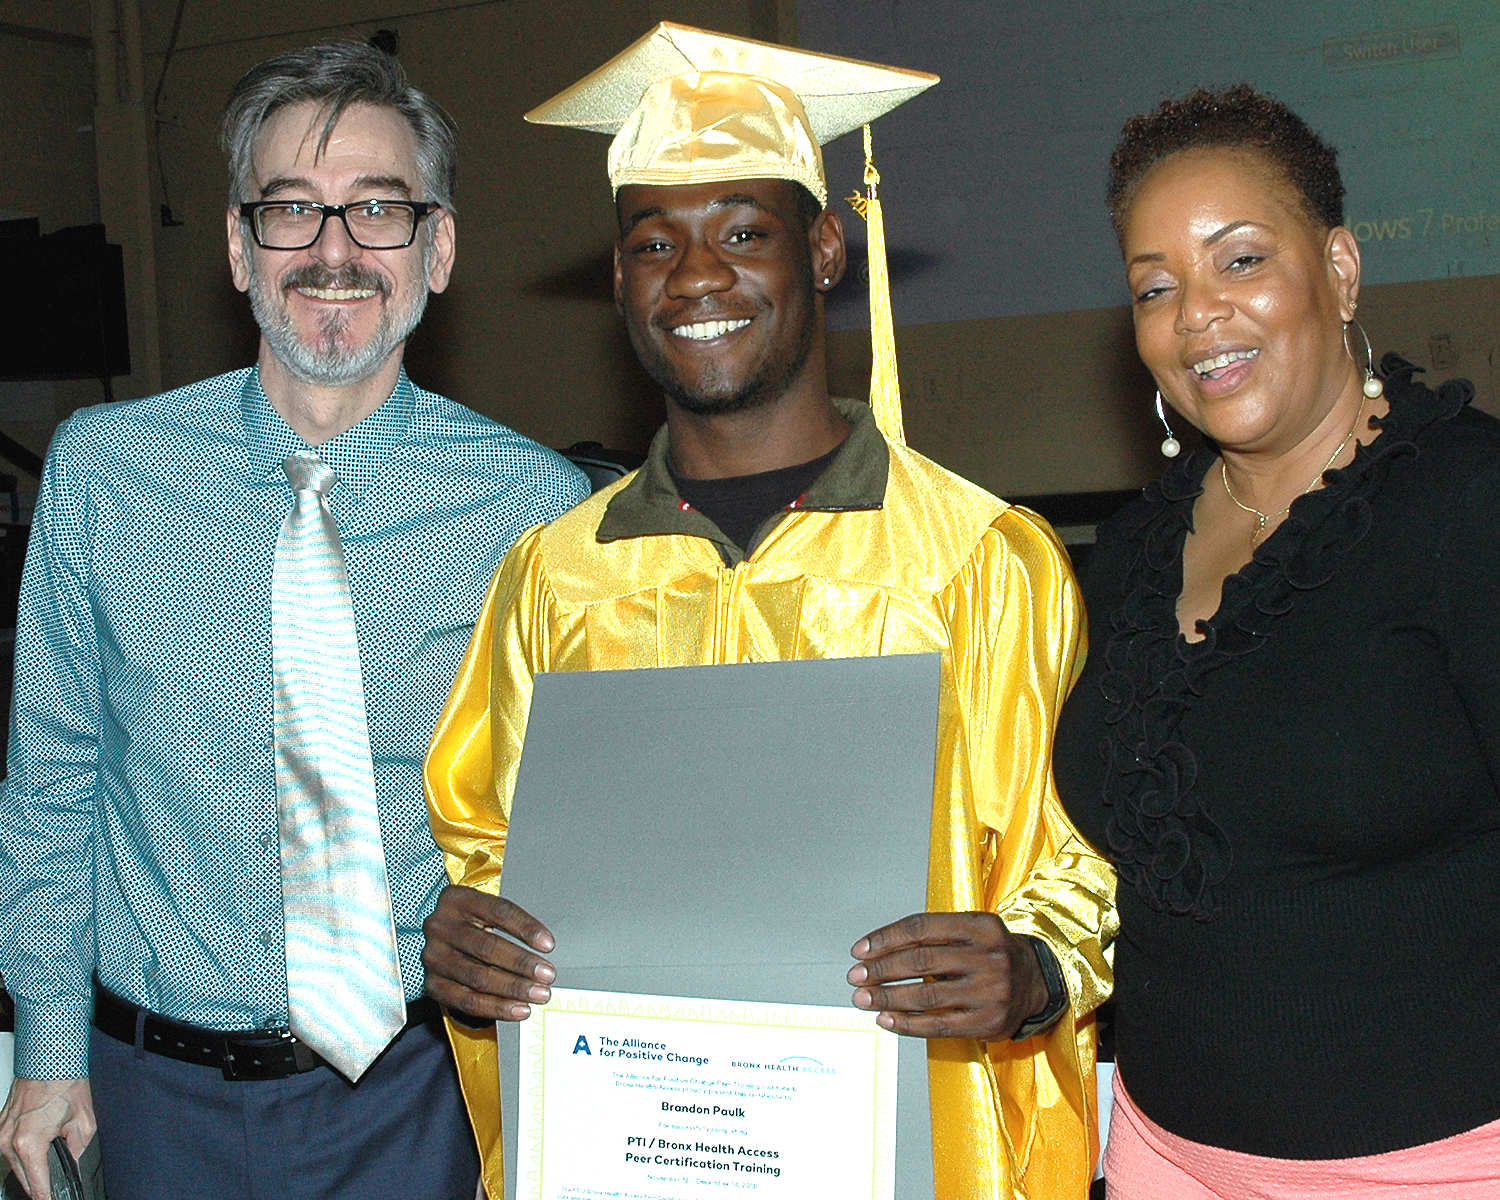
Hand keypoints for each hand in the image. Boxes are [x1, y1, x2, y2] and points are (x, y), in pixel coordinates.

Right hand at [0, 1077, 94, 1198]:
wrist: (50, 1060)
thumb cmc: (65, 1083)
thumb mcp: (83, 1122)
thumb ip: (77, 1150)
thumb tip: (73, 1165)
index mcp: (29, 1143)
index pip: (37, 1184)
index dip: (47, 1197)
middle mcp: (9, 1141)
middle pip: (24, 1178)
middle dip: (40, 1183)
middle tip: (54, 1188)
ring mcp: (1, 1133)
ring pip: (14, 1165)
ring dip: (30, 1168)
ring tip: (48, 1164)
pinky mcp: (0, 1127)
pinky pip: (9, 1150)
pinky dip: (22, 1154)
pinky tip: (37, 1148)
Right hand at [422, 885, 555, 1020]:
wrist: (437, 938)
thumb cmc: (470, 922)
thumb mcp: (483, 910)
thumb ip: (508, 922)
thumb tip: (545, 946)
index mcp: (457, 899)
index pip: (498, 911)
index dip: (525, 928)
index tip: (549, 944)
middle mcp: (440, 927)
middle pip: (487, 947)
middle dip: (521, 963)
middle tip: (548, 975)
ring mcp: (434, 957)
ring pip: (478, 977)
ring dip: (513, 989)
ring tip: (539, 994)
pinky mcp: (433, 984)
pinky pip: (468, 1001)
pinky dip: (497, 1007)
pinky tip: (519, 1009)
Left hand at [848, 911, 1048, 1040]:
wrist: (1036, 982)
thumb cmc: (990, 953)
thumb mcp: (971, 931)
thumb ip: (934, 936)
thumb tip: (877, 953)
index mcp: (981, 926)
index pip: (922, 928)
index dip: (886, 938)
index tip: (860, 950)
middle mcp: (989, 956)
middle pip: (921, 961)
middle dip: (881, 969)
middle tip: (855, 976)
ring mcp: (990, 991)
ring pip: (926, 995)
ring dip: (887, 997)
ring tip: (863, 998)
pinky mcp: (988, 1022)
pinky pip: (938, 1025)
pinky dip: (907, 1023)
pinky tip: (887, 1019)